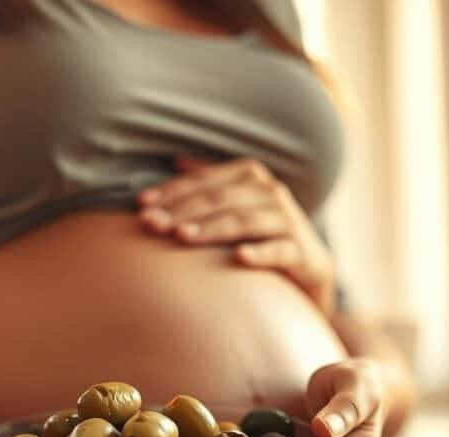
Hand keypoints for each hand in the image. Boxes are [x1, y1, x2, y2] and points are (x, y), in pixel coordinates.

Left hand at [138, 156, 336, 315]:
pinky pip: (279, 250)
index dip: (171, 192)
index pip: (204, 181)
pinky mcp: (301, 251)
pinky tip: (238, 258)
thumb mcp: (236, 201)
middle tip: (152, 225)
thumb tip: (176, 160)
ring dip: (211, 229)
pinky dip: (259, 253)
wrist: (308, 264)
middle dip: (181, 211)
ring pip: (243, 222)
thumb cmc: (261, 230)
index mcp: (250, 175)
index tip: (141, 205)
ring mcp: (288, 220)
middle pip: (219, 200)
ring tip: (181, 237)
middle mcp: (271, 192)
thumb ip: (209, 180)